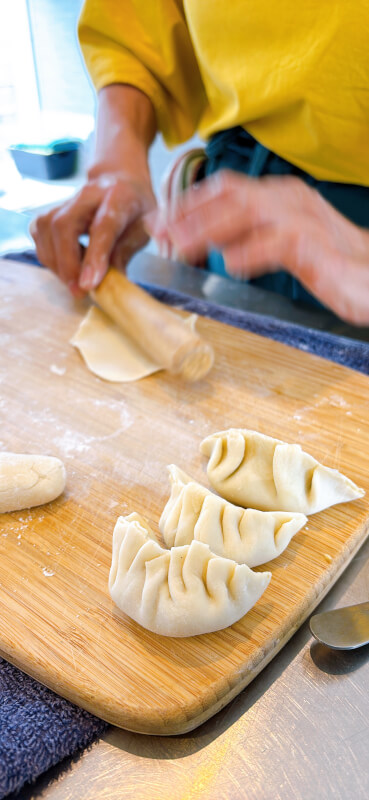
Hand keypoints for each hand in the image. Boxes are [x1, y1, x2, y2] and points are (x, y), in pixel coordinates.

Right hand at [30, 170, 155, 296]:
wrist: (120, 182)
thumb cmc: (135, 211)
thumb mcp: (146, 230)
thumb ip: (129, 253)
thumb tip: (115, 285)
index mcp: (119, 196)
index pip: (103, 226)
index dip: (95, 257)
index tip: (89, 285)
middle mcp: (87, 194)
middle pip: (64, 225)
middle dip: (67, 263)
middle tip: (79, 291)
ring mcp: (65, 200)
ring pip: (45, 230)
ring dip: (56, 263)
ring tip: (75, 282)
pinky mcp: (50, 209)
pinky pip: (38, 234)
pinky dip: (48, 256)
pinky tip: (65, 267)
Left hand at [146, 171, 368, 323]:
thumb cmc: (331, 262)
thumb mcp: (287, 243)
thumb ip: (253, 238)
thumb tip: (216, 247)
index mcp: (280, 195)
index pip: (226, 189)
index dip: (189, 204)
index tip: (160, 222)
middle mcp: (289, 199)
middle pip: (229, 195)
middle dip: (188, 213)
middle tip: (158, 233)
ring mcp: (303, 219)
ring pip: (245, 213)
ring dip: (207, 230)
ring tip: (179, 247)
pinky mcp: (314, 246)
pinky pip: (275, 244)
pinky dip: (249, 253)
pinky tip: (229, 265)